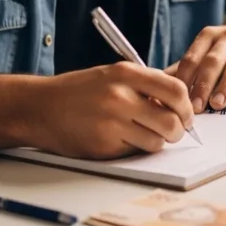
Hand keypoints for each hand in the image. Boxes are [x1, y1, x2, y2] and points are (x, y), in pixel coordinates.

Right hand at [31, 62, 194, 158]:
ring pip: (156, 142)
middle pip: (171, 121)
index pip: (175, 90)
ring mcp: (111, 123)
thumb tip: (178, 104)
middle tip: (172, 131)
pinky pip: (135, 152)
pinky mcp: (103, 146)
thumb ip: (144, 86)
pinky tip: (120, 139)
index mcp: (125, 74)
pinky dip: (134, 148)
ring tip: (143, 134)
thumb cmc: (78, 91)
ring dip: (156, 142)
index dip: (186, 106)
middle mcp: (120, 97)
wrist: (38, 107)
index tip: (186, 114)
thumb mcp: (111, 75)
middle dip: (177, 130)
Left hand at [171, 24, 225, 113]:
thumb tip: (160, 85)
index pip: (193, 57)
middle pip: (213, 61)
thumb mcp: (210, 50)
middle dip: (202, 84)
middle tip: (195, 107)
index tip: (177, 100)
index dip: (184, 79)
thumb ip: (189, 67)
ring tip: (218, 105)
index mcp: (209, 36)